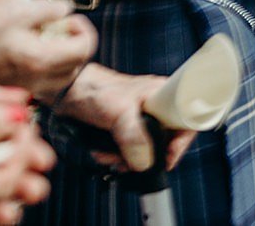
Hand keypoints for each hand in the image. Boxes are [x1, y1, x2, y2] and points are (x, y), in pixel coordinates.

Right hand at [0, 0, 92, 99]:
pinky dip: (46, 69)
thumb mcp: (15, 10)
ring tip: (51, 40)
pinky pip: (41, 84)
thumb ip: (48, 10)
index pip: (84, 49)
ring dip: (64, 60)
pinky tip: (32, 52)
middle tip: (65, 29)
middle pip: (76, 67)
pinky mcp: (10, 88)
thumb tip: (66, 9)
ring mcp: (21, 87)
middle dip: (77, 45)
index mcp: (38, 59)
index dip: (84, 30)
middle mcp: (33, 79)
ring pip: (60, 79)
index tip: (72, 20)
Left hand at [56, 66, 195, 174]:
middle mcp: (156, 107)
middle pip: (165, 139)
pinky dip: (117, 156)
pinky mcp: (124, 127)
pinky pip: (129, 148)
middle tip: (131, 164)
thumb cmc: (96, 91)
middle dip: (147, 156)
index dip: (181, 142)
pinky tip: (103, 153)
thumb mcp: (119, 113)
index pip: (187, 121)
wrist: (67, 91)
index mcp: (164, 96)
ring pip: (145, 147)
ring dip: (127, 159)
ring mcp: (140, 118)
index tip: (167, 159)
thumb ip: (133, 137)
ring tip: (109, 157)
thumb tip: (144, 163)